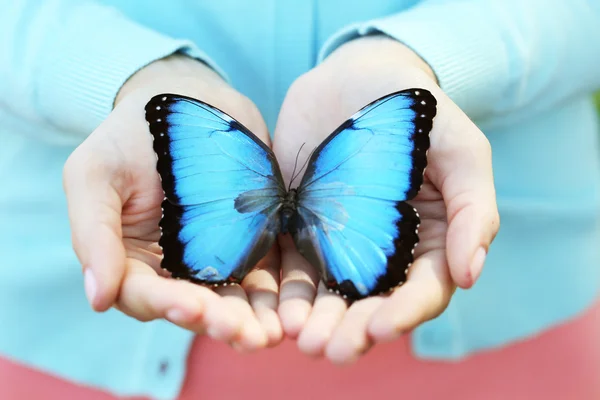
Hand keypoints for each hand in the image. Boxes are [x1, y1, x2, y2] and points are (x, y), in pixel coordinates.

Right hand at [63, 55, 281, 350]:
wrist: (187, 97)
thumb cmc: (131, 135)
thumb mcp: (95, 174)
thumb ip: (92, 233)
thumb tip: (98, 298)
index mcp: (133, 260)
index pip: (147, 295)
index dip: (169, 306)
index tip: (194, 308)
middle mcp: (177, 267)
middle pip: (198, 306)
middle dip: (222, 322)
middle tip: (248, 334)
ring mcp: (220, 255)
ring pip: (237, 296)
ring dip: (255, 318)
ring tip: (274, 332)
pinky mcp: (257, 238)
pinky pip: (271, 269)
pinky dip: (283, 289)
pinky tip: (296, 303)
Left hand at [273, 36, 499, 363]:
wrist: (356, 75)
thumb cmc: (418, 109)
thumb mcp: (461, 151)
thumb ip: (472, 209)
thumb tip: (472, 274)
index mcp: (429, 241)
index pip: (422, 290)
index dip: (404, 313)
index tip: (380, 328)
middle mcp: (384, 252)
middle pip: (372, 303)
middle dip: (354, 330)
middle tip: (332, 351)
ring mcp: (340, 242)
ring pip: (330, 294)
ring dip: (317, 321)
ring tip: (300, 338)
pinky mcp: (300, 227)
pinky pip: (292, 265)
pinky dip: (285, 291)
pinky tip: (276, 309)